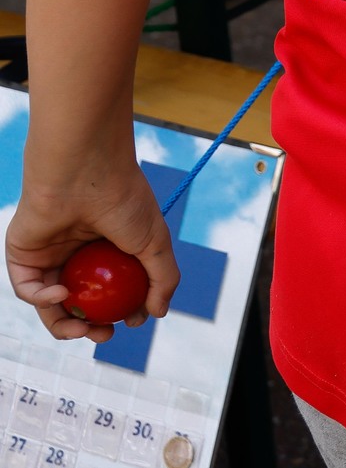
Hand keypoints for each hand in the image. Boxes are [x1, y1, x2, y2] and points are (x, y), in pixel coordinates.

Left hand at [5, 159, 178, 342]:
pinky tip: (62, 294)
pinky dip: (42, 299)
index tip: (133, 322)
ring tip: (83, 328)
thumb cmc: (123, 201)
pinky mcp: (22, 255)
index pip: (111, 292)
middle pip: (79, 303)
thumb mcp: (155, 244)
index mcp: (106, 251)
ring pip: (50, 304)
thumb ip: (161, 280)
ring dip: (65, 324)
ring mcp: (48, 257)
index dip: (121, 312)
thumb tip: (157, 315)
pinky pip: (28, 288)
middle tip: (104, 335)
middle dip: (91, 326)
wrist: (85, 172)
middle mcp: (76, 256)